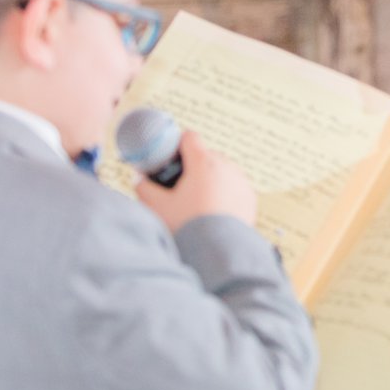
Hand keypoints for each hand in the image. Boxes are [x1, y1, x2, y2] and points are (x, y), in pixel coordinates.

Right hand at [135, 131, 257, 231]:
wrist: (219, 252)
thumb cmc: (189, 227)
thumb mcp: (159, 207)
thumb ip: (145, 189)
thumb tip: (139, 180)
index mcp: (202, 163)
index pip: (189, 137)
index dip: (177, 144)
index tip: (170, 157)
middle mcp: (225, 167)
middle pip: (206, 154)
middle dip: (193, 165)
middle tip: (181, 183)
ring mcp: (240, 181)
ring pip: (222, 170)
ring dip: (211, 177)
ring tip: (198, 199)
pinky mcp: (250, 197)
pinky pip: (235, 186)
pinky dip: (225, 192)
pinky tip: (214, 208)